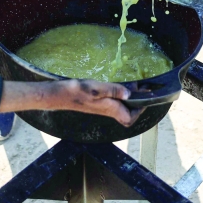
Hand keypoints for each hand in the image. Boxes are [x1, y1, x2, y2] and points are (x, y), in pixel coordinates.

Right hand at [0, 80, 140, 126]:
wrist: (57, 94)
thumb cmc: (76, 91)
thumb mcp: (96, 87)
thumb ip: (113, 90)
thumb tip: (129, 94)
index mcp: (109, 108)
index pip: (130, 117)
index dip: (140, 109)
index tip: (145, 95)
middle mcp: (106, 110)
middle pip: (126, 113)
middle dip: (136, 104)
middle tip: (141, 89)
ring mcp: (100, 107)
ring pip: (119, 107)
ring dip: (127, 98)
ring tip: (132, 85)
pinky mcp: (95, 103)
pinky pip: (112, 102)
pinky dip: (118, 95)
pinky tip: (116, 85)